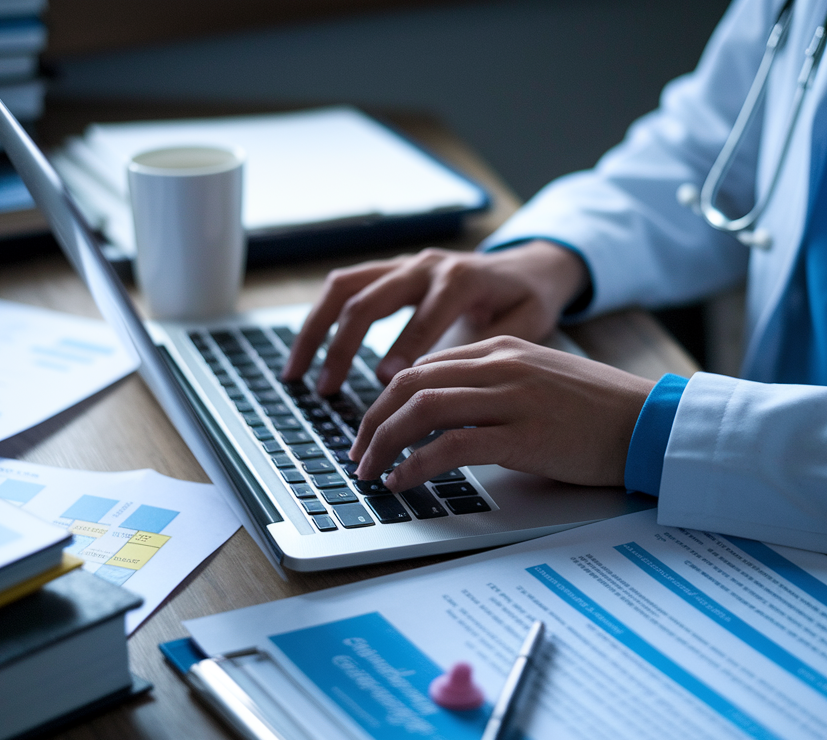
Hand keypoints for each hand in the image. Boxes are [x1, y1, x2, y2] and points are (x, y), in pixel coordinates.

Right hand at [281, 241, 587, 395]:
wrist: (530, 267)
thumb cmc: (528, 302)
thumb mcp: (524, 327)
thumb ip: (482, 348)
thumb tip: (434, 379)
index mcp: (462, 278)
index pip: (424, 316)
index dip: (403, 349)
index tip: (385, 386)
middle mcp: (426, 266)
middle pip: (368, 300)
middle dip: (342, 347)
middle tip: (327, 389)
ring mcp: (403, 265)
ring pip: (343, 289)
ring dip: (315, 332)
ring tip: (296, 374)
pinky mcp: (390, 271)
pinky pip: (344, 288)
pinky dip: (319, 319)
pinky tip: (306, 354)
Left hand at [349, 336, 655, 489]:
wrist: (650, 422)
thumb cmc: (597, 410)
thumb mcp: (538, 381)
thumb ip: (493, 386)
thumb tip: (444, 418)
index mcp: (501, 349)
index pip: (423, 366)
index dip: (385, 400)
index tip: (371, 430)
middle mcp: (500, 366)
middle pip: (410, 384)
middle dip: (372, 420)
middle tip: (358, 453)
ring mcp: (512, 398)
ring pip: (423, 409)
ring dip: (385, 442)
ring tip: (371, 470)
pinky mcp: (524, 435)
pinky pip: (452, 446)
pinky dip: (418, 464)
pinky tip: (404, 480)